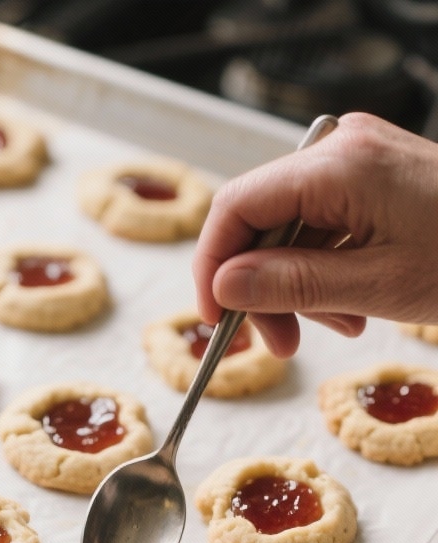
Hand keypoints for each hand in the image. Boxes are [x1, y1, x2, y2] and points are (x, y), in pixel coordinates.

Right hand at [193, 112, 437, 356]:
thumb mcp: (376, 286)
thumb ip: (292, 285)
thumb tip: (225, 287)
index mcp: (338, 165)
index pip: (237, 206)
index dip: (214, 266)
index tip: (215, 320)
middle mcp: (341, 150)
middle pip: (261, 220)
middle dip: (260, 286)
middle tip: (277, 344)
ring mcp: (357, 161)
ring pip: (290, 229)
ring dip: (296, 287)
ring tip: (335, 327)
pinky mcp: (372, 178)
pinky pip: (322, 225)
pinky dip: (325, 271)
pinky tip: (351, 308)